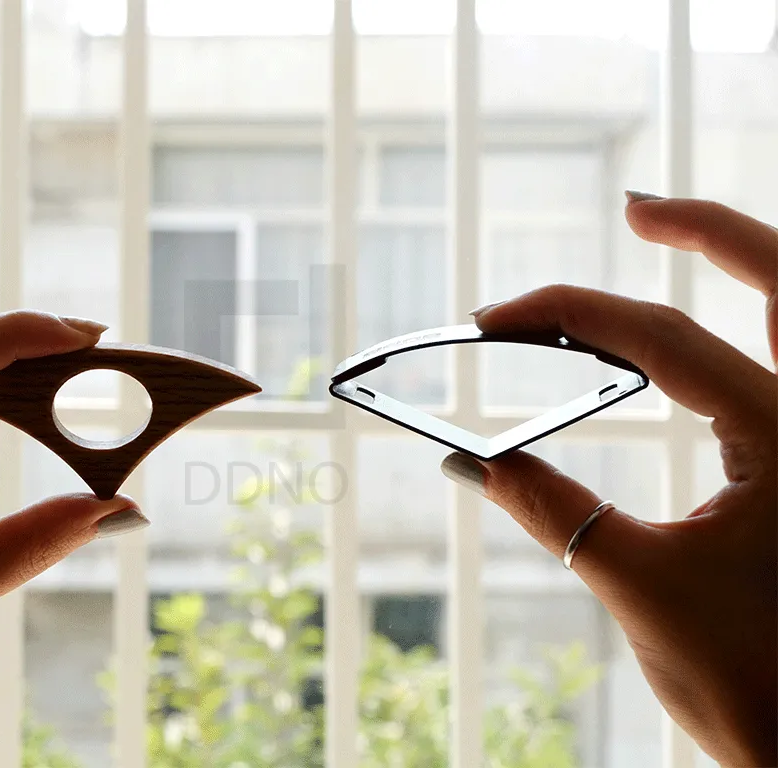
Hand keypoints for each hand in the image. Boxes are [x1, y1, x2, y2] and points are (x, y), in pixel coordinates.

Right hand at [441, 197, 776, 765]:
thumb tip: (473, 463)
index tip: (495, 318)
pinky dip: (747, 331)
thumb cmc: (760, 689)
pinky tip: (694, 347)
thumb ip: (554, 512)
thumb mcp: (642, 590)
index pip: (664, 340)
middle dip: (710, 230)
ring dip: (746, 265)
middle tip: (636, 207)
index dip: (568, 315)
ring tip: (672, 237)